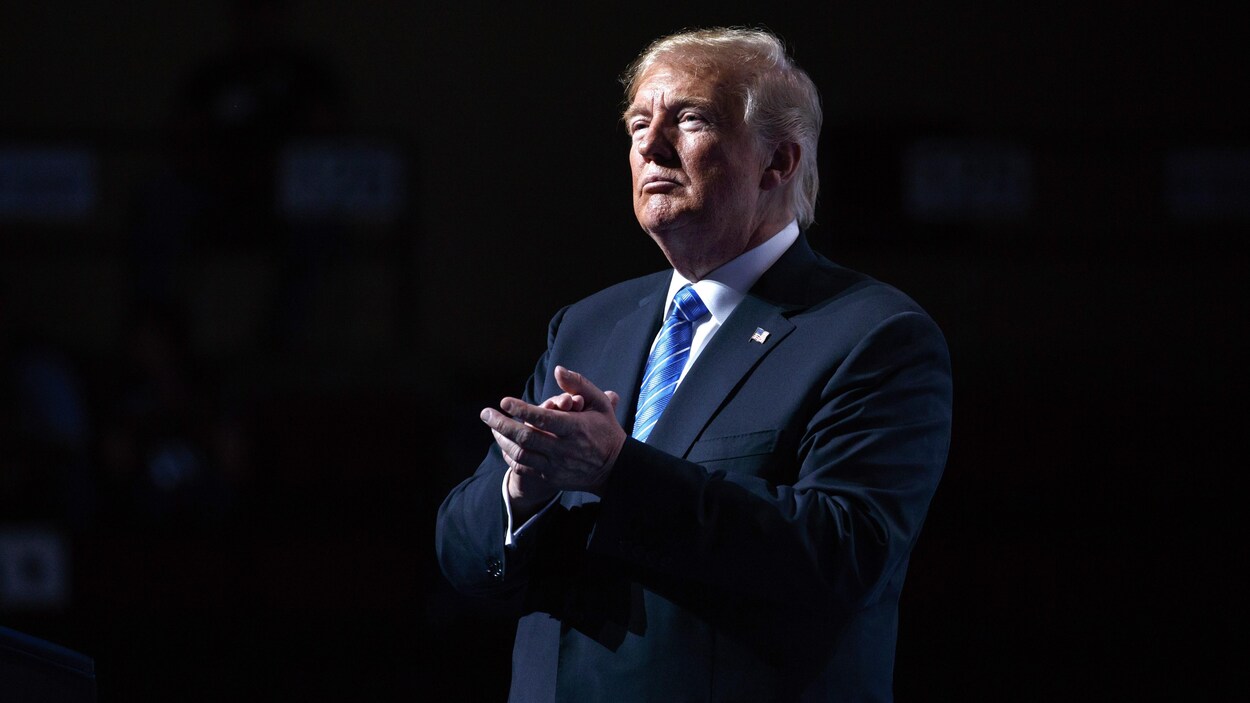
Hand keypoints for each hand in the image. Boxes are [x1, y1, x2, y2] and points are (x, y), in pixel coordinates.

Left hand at [483, 366, 624, 496]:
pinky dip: (510, 456)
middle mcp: (564, 449)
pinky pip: (523, 468)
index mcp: (575, 428)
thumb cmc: (605, 430)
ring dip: (502, 440)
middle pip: (526, 437)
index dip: (521, 409)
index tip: (504, 401)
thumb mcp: (599, 403)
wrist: (614, 469)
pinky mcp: (551, 478)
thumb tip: (558, 369)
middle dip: (501, 424)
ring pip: (521, 454)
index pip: (543, 418)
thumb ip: (579, 384)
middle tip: (485, 413)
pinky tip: (503, 445)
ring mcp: (556, 466)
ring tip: (492, 428)